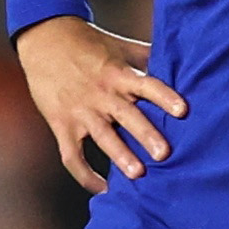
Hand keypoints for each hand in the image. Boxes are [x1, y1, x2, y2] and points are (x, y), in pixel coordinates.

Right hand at [15, 15, 187, 195]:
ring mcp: (80, 110)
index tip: (183, 111)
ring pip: (102, 136)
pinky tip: (102, 189)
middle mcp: (101, 93)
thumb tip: (178, 63)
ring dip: (120, 155)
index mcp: (118, 73)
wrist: (45, 40)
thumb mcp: (120, 46)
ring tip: (137, 174)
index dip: (164, 97)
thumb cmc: (89, 43)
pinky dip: (85, 175)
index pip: (146, 85)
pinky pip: (72, 155)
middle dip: (145, 134)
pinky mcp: (61, 124)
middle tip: (164, 153)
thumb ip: (146, 58)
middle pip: (127, 115)